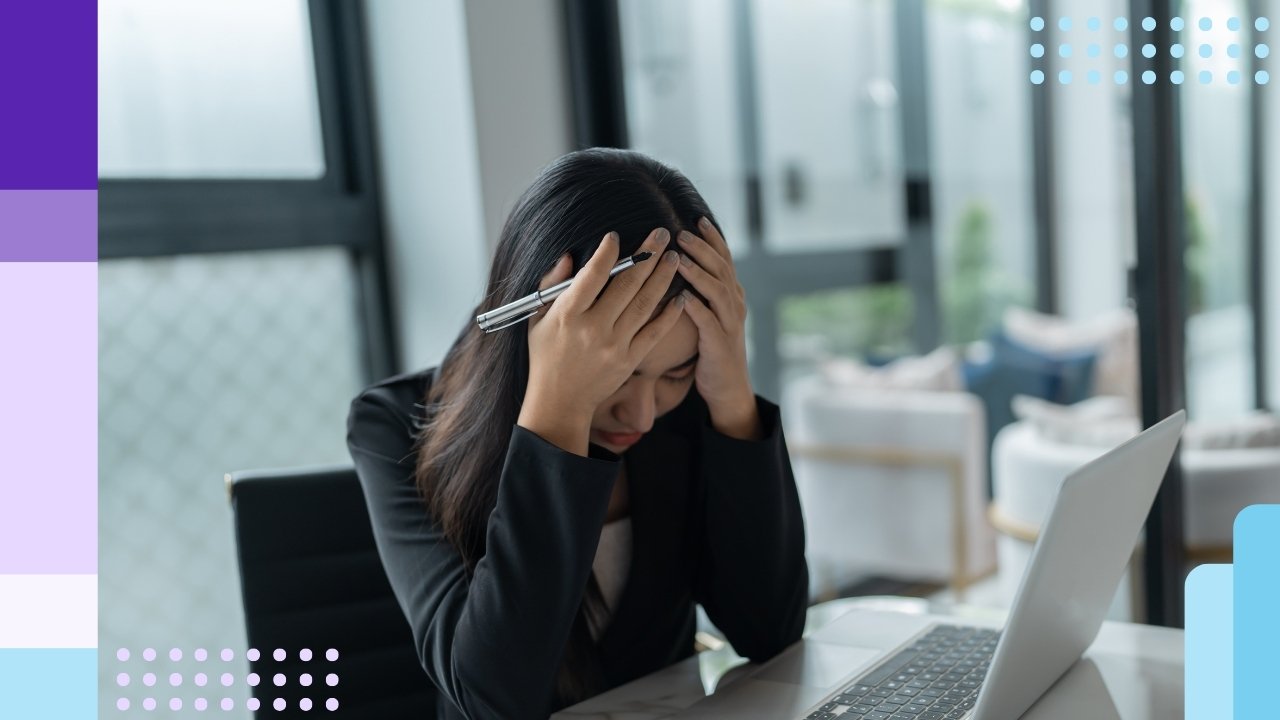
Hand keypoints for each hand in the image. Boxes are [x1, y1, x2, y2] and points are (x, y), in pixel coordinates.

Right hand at [518, 229, 685, 454]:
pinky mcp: (629, 360)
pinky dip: (669, 314)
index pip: (592, 276)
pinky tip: (681, 296)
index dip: (607, 254)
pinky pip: (654, 333)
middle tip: (661, 233)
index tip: (617, 236)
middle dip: (646, 255)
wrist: (560, 401)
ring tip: (674, 257)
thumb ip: (552, 285)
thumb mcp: (537, 318)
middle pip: (626, 285)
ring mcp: (614, 345)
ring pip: (644, 304)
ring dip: (662, 278)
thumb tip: (570, 256)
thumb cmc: (546, 355)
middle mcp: (593, 328)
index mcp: (568, 314)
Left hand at [675, 218, 761, 440]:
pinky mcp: (720, 343)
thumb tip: (680, 265)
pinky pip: (708, 321)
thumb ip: (702, 292)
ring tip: (679, 258)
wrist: (728, 387)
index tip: (697, 219)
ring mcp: (729, 323)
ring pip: (717, 290)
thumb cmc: (711, 349)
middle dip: (701, 248)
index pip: (724, 259)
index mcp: (732, 295)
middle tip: (681, 233)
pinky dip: (696, 307)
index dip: (712, 239)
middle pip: (721, 268)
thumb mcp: (710, 315)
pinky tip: (682, 296)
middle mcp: (734, 304)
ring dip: (698, 272)